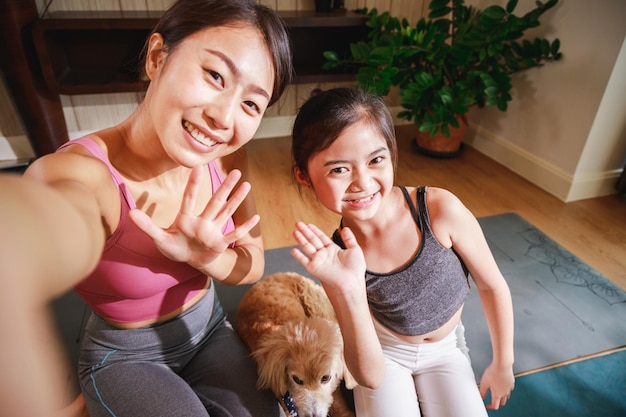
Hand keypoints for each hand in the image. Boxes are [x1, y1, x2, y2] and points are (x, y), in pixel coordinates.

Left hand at [129, 166, 258, 269]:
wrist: (190, 261)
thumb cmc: (175, 247)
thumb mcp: (159, 239)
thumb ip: (147, 226)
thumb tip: (130, 213)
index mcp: (186, 218)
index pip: (190, 197)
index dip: (194, 183)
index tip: (198, 167)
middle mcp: (203, 220)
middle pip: (215, 200)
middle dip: (225, 187)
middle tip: (234, 171)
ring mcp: (213, 230)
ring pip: (226, 212)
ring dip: (236, 200)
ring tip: (246, 185)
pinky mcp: (220, 243)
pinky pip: (234, 234)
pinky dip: (244, 227)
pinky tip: (256, 218)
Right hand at [291, 222, 365, 292]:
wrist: (351, 282)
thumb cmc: (355, 269)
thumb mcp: (355, 250)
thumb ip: (349, 239)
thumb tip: (345, 228)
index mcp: (333, 249)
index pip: (321, 237)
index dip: (315, 230)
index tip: (308, 224)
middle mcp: (324, 254)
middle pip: (312, 240)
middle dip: (305, 231)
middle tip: (298, 223)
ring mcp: (318, 261)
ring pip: (307, 247)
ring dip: (300, 239)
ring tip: (294, 231)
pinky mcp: (313, 268)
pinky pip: (304, 260)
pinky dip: (298, 256)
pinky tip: (293, 250)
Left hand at [479, 362, 514, 409]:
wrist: (503, 364)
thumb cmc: (494, 372)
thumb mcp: (484, 382)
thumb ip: (482, 391)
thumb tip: (481, 396)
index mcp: (498, 394)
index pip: (494, 405)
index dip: (490, 407)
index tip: (487, 405)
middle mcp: (505, 392)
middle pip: (502, 403)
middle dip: (497, 403)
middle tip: (492, 401)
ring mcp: (509, 387)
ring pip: (507, 396)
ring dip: (502, 397)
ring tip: (498, 394)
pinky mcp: (511, 382)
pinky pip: (510, 389)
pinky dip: (506, 390)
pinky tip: (503, 386)